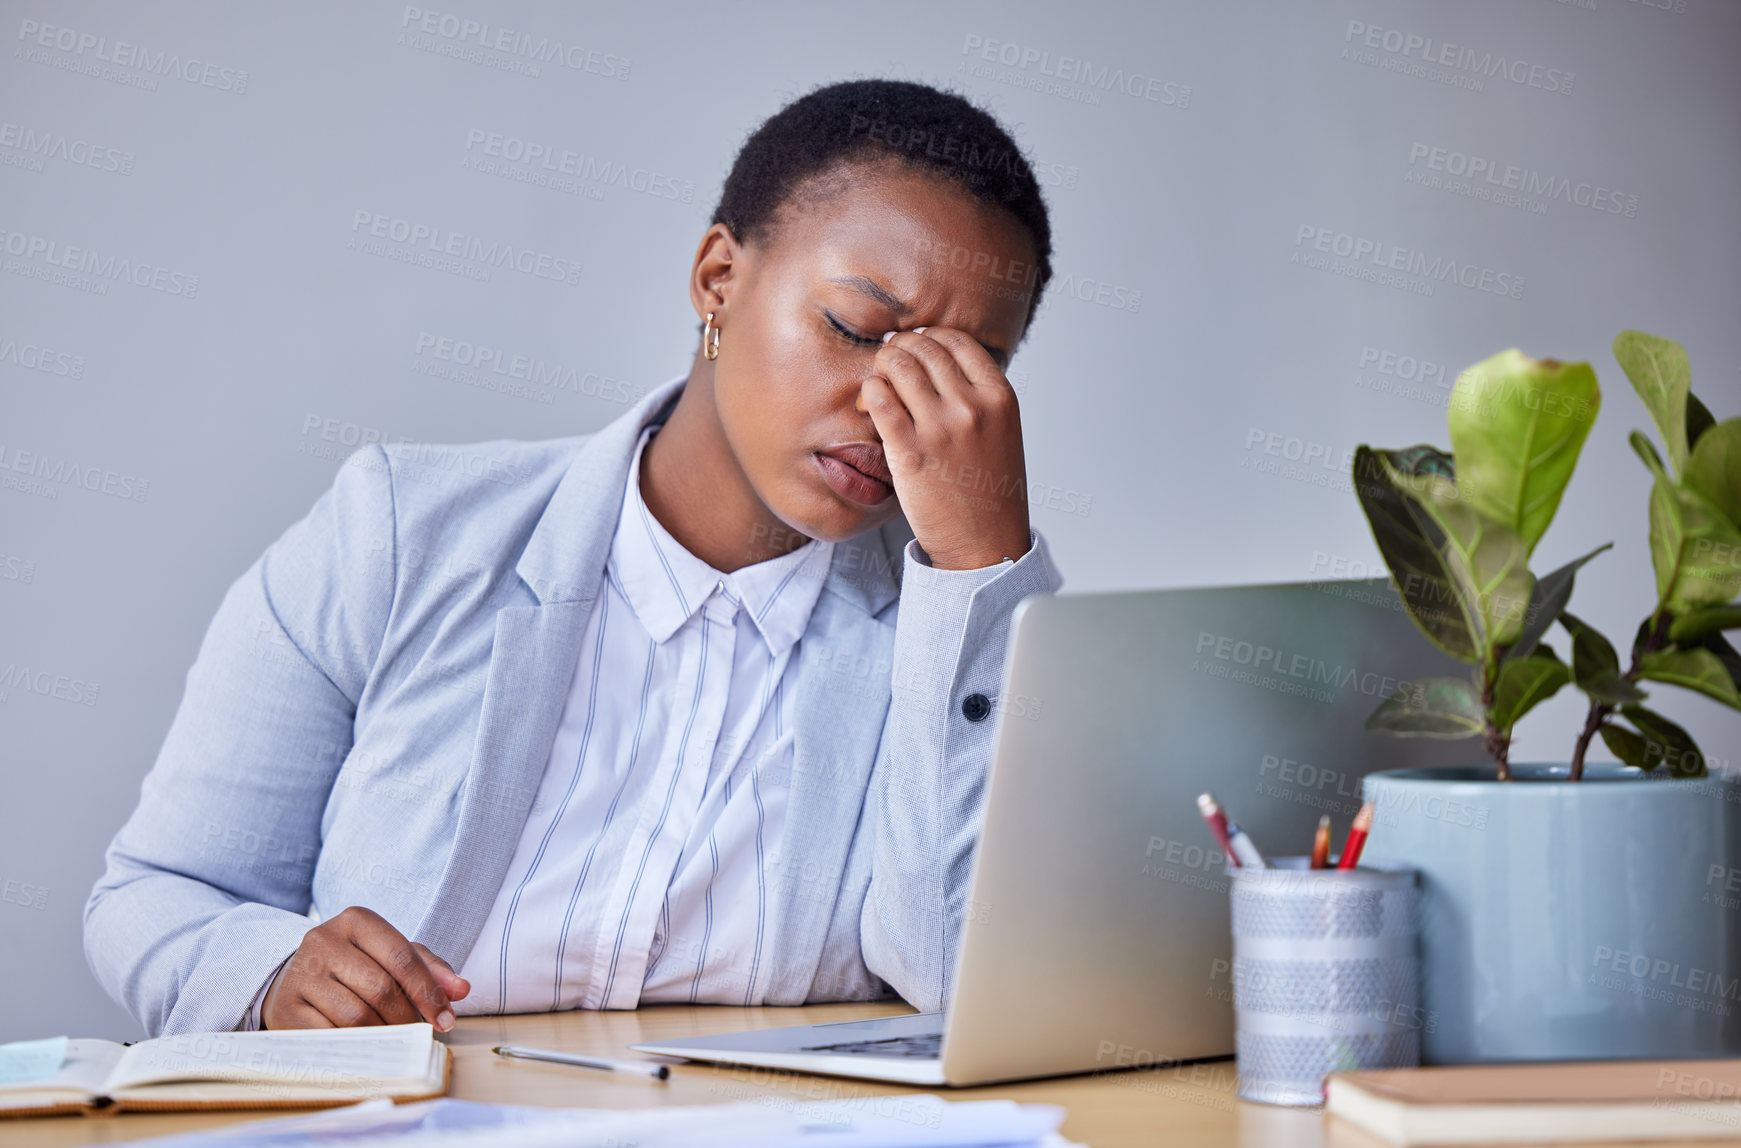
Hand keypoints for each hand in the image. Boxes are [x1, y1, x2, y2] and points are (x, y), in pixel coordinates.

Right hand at [261, 905, 469, 1030]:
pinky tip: (365, 1047)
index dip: (429, 993)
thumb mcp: (391, 956)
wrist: (294, 978)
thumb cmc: (354, 966)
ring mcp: (301, 973)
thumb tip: (461, 989)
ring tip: (393, 1038)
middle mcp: (324, 940)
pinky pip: (330, 1036)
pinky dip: (355, 1046)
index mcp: (357, 920)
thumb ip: (429, 969)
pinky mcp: (286, 1007)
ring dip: (383, 1034)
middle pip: (382, 988)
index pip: (403, 958)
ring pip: (356, 1016)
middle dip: (408, 1017)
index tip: (446, 1019)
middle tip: (418, 1033)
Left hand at [860, 327, 1030, 569]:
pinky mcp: (909, 451)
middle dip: (900, 348)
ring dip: (881, 367)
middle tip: (890, 363)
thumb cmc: (988, 491)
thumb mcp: (1001, 432)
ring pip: (898, 365)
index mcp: (999, 398)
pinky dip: (869, 392)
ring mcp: (940, 428)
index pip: (957, 341)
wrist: (984, 544)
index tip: (916, 349)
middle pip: (924, 347)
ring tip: (878, 384)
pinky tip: (869, 405)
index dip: (929, 338)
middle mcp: (972, 407)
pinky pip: (879, 398)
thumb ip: (978, 394)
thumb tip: (938, 360)